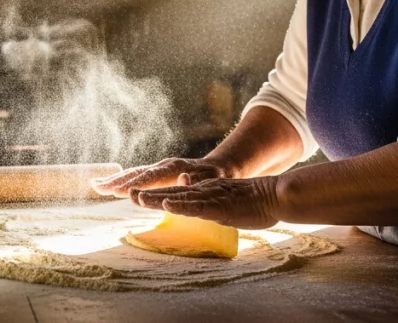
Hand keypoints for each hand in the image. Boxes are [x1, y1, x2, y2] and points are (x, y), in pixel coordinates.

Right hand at [90, 157, 232, 197]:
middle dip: (116, 180)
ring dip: (115, 179)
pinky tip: (109, 185)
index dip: (133, 183)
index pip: (150, 176)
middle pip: (136, 173)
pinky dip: (121, 179)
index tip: (117, 190)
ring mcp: (159, 168)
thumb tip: (183, 178)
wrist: (218, 167)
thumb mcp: (211, 180)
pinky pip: (136, 175)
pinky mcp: (157, 173)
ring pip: (133, 173)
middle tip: (98, 187)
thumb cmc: (215, 177)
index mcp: (174, 167)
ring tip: (96, 185)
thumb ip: (197, 181)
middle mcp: (163, 166)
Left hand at [130, 176, 280, 229]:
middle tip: (123, 192)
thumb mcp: (221, 204)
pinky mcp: (220, 206)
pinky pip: (197, 206)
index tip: (131, 194)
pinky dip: (181, 206)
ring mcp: (209, 197)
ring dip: (156, 198)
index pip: (172, 192)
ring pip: (178, 197)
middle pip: (169, 192)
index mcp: (201, 192)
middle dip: (146, 193)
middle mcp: (202, 191)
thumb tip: (184, 207)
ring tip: (136, 198)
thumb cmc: (251, 202)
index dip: (151, 194)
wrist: (274, 195)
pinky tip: (167, 206)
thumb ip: (203, 205)